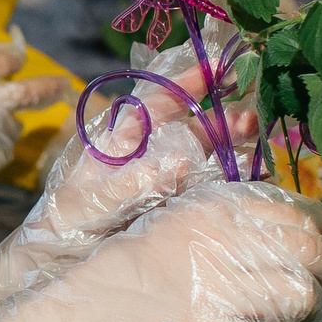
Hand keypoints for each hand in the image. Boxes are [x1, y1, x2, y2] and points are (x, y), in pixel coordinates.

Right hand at [21, 179, 321, 321]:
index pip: (296, 212)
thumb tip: (302, 230)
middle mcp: (212, 241)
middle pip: (309, 251)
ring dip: (312, 315)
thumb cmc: (120, 278)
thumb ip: (223, 223)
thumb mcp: (168, 227)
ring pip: (300, 296)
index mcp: (205, 208)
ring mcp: (210, 291)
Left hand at [27, 32, 261, 245]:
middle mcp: (149, 149)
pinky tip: (254, 170)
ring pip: (205, 149)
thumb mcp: (92, 200)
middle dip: (223, 115)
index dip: (189, 80)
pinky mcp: (176, 198)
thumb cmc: (71, 219)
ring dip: (231, 140)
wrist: (64, 256)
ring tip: (257, 134)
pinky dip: (231, 172)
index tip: (220, 66)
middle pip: (192, 123)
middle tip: (254, 115)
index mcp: (124, 136)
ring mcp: (165, 173)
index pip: (160, 99)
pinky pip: (209, 179)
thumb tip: (179, 162)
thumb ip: (130, 183)